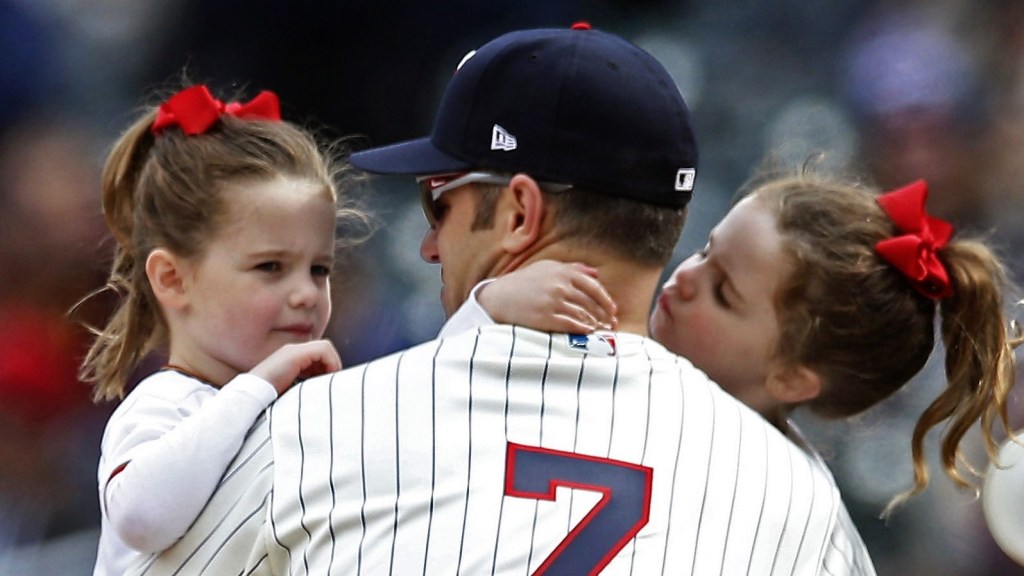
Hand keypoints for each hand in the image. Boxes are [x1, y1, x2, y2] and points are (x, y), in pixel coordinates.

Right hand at [249, 339, 342, 394]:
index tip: (326, 385)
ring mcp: (293, 351)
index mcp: (289, 359)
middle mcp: (292, 352)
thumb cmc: (269, 400)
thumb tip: (321, 395)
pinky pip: (324, 349)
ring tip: (328, 381)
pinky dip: (331, 362)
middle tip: (330, 383)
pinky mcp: (296, 354)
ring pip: (324, 348)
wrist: (253, 396)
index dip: (326, 368)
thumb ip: (302, 387)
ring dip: (331, 364)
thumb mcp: (290, 392)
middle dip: (330, 366)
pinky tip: (327, 377)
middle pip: (322, 350)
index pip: (316, 356)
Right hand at [480, 260, 617, 333]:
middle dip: (604, 316)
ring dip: (596, 325)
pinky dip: (583, 330)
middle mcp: (560, 286)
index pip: (593, 287)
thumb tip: (596, 274)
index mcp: (563, 272)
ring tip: (603, 331)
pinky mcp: (545, 317)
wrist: (499, 296)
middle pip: (590, 303)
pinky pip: (571, 326)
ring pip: (583, 315)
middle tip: (611, 325)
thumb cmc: (524, 281)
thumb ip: (573, 269)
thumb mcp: (547, 268)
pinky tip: (588, 333)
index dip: (606, 300)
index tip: (613, 310)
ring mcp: (552, 302)